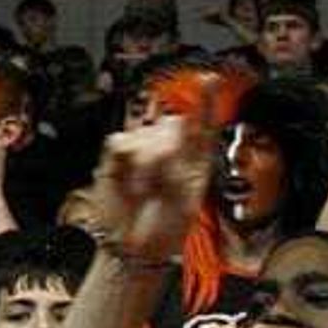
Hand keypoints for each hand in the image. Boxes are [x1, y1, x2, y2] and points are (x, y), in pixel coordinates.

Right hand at [85, 113, 206, 264]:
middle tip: (161, 186)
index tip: (209, 80)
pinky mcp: (118, 153)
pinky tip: (129, 180)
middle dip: (166, 153)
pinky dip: (124, 162)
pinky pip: (122, 141)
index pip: (204, 122)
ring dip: (144, 166)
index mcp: (196, 158)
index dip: (206, 99)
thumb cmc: (164, 229)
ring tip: (143, 191)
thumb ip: (179, 167)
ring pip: (145, 135)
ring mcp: (144, 147)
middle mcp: (171, 148)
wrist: (132, 247)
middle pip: (171, 125)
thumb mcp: (184, 200)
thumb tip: (165, 143)